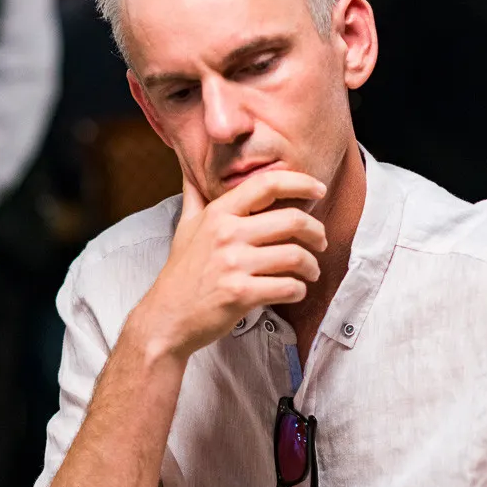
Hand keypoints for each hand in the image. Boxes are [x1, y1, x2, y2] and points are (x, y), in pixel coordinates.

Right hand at [133, 169, 327, 360]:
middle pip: (292, 220)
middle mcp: (227, 234)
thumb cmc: (181, 273)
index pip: (267, 185)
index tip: (319, 190)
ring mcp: (234, 265)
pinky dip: (299, 290)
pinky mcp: (240, 294)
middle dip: (316, 232)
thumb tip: (190, 169)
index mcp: (219, 214)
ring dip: (312, 266)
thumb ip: (195, 196)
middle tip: (320, 242)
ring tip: (310, 272)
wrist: (166, 317)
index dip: (301, 183)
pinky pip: (288, 287)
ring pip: (296, 256)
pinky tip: (295, 290)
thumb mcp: (185, 227)